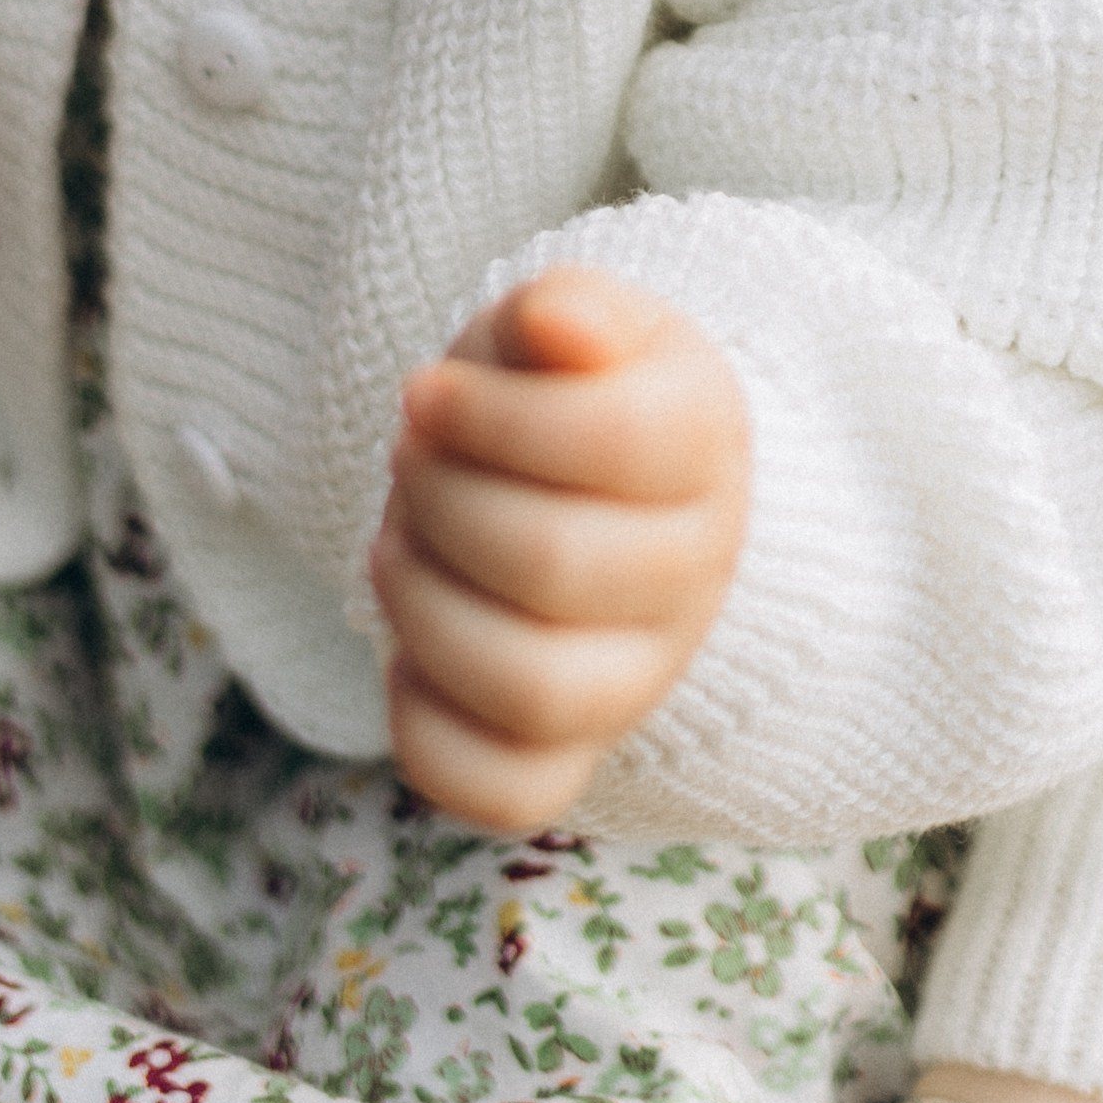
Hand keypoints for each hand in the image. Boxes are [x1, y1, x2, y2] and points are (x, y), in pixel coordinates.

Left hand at [369, 264, 749, 830]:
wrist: (583, 482)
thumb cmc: (558, 386)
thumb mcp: (567, 321)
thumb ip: (566, 310)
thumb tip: (556, 323)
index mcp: (705, 442)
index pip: (613, 441)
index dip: (492, 417)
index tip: (427, 391)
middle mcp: (696, 573)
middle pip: (556, 564)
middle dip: (441, 501)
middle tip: (409, 459)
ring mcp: (642, 676)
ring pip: (531, 688)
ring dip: (423, 606)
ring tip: (397, 543)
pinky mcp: (576, 756)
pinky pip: (506, 792)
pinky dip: (428, 728)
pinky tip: (408, 649)